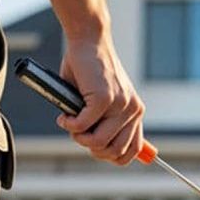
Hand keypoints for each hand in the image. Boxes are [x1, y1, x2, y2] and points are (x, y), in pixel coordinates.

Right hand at [56, 34, 144, 164]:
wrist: (89, 42)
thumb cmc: (91, 71)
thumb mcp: (104, 101)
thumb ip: (105, 122)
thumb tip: (97, 148)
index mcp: (135, 112)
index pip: (133, 150)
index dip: (112, 157)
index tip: (94, 149)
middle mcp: (133, 110)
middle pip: (114, 152)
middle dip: (91, 148)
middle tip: (77, 133)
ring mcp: (121, 105)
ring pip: (99, 143)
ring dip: (78, 138)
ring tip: (70, 122)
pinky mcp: (105, 98)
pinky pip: (83, 126)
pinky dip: (69, 124)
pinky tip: (65, 115)